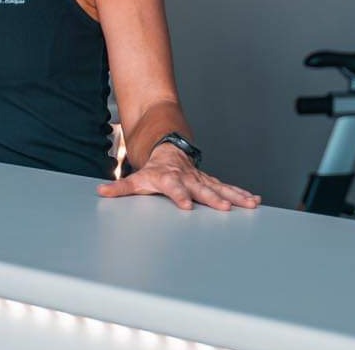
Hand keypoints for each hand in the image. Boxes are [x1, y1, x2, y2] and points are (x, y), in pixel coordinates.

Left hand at [96, 144, 260, 210]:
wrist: (166, 147)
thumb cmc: (152, 169)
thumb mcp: (136, 178)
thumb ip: (120, 188)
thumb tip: (100, 192)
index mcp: (168, 177)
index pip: (173, 187)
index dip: (179, 195)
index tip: (186, 205)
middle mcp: (187, 177)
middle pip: (200, 187)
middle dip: (212, 197)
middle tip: (224, 208)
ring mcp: (200, 178)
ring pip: (219, 187)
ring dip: (233, 196)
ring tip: (249, 204)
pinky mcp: (209, 180)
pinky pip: (227, 187)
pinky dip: (240, 193)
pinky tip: (254, 200)